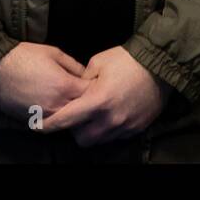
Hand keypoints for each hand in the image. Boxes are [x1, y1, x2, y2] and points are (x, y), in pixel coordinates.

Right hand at [0, 42, 89, 121]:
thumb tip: (86, 74)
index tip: (94, 82)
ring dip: (72, 112)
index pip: (92, 93)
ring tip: (70, 101)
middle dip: (87, 102)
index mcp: (65, 85)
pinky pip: (51, 124)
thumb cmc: (23, 56)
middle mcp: (57, 104)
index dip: (95, 87)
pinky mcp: (32, 120)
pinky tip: (55, 107)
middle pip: (82, 110)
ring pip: (67, 120)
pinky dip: (56, 118)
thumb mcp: (54, 52)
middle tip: (86, 93)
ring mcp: (44, 115)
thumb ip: (74, 65)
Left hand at [42, 46, 170, 146]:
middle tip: (76, 115)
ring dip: (92, 131)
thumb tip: (74, 91)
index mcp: (97, 100)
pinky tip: (111, 114)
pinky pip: (115, 136)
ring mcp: (125, 126)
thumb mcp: (98, 61)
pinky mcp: (136, 128)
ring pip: (99, 140)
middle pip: (81, 139)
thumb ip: (82, 80)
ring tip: (94, 115)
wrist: (161, 65)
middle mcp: (110, 118)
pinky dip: (109, 130)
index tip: (38, 125)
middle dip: (74, 130)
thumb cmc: (128, 59)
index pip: (66, 120)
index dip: (49, 125)